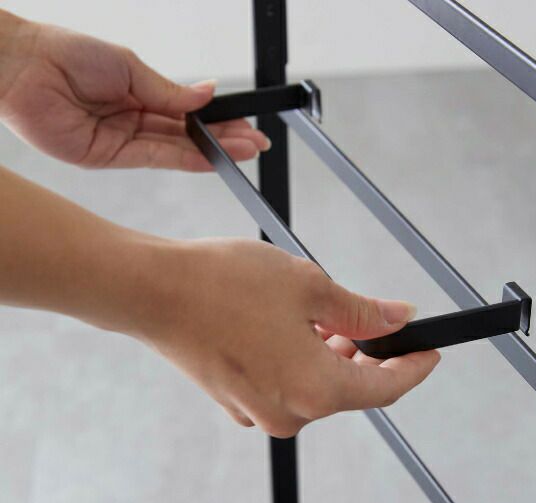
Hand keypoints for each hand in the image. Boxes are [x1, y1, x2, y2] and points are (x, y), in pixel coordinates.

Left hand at [0, 11, 269, 169]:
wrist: (22, 67)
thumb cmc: (66, 53)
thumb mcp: (130, 67)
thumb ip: (169, 90)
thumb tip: (207, 95)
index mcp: (137, 93)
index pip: (186, 113)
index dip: (217, 121)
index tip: (245, 124)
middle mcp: (133, 120)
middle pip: (186, 135)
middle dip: (223, 140)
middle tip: (255, 144)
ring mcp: (123, 141)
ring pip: (177, 149)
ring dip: (212, 151)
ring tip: (243, 151)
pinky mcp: (110, 157)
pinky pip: (156, 158)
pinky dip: (185, 158)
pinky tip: (210, 156)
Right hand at [139, 238, 439, 436]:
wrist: (152, 293)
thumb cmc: (225, 286)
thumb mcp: (310, 287)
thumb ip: (361, 312)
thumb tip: (396, 319)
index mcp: (317, 390)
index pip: (387, 388)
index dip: (414, 368)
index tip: (429, 351)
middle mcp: (290, 413)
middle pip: (350, 388)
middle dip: (368, 355)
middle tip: (372, 320)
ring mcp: (260, 412)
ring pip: (317, 386)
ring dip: (332, 356)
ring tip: (325, 315)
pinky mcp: (238, 402)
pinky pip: (286, 386)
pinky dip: (300, 362)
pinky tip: (291, 328)